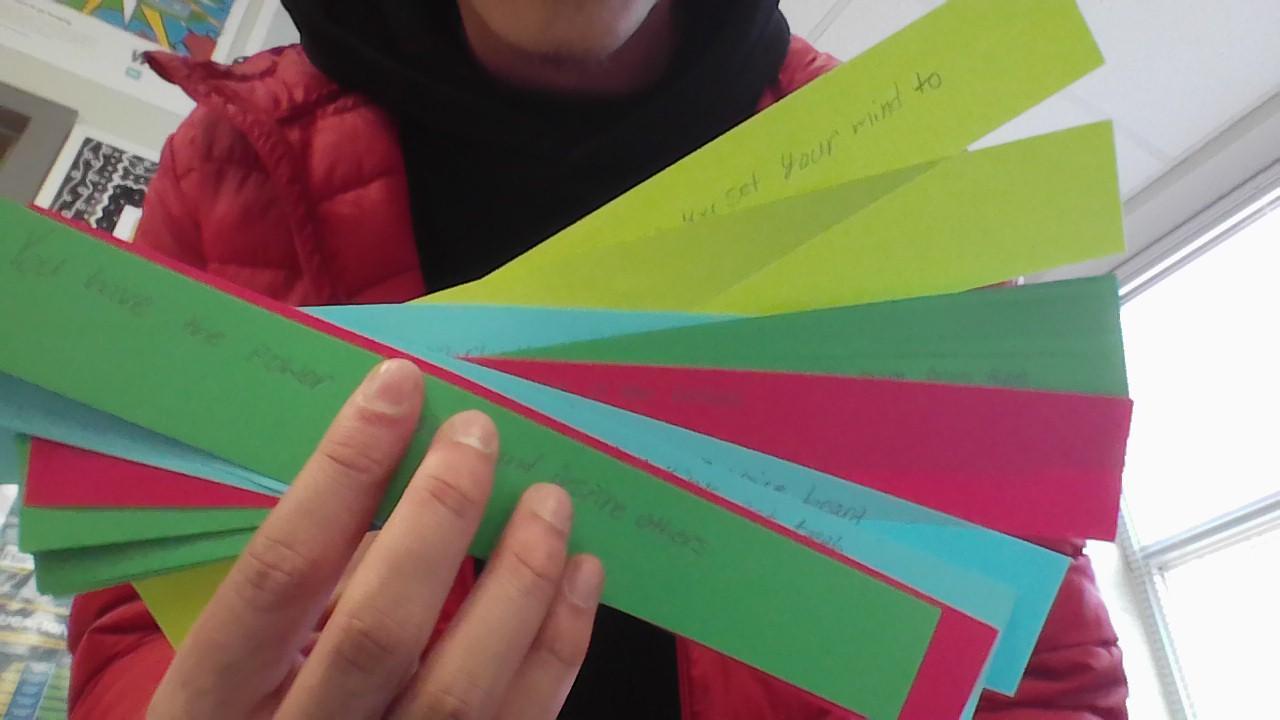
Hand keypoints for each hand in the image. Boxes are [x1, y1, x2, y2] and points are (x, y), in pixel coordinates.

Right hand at [149, 359, 604, 718]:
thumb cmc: (257, 717)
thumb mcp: (243, 665)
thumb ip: (312, 585)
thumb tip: (408, 475)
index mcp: (212, 699)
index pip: (281, 571)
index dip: (342, 472)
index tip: (397, 387)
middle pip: (376, 631)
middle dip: (438, 517)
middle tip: (479, 435)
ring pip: (458, 690)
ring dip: (517, 581)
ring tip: (550, 501)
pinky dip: (558, 645)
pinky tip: (579, 575)